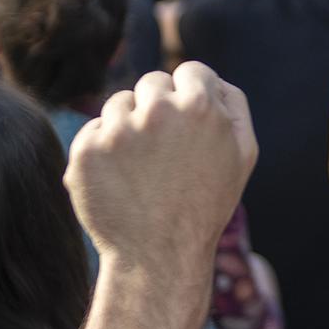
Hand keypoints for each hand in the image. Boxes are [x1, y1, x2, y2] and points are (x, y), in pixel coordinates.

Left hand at [66, 64, 257, 275]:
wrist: (160, 256)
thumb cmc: (206, 205)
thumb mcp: (242, 155)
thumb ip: (232, 105)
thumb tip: (210, 78)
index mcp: (200, 106)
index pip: (191, 72)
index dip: (191, 97)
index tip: (187, 125)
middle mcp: (157, 111)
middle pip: (152, 83)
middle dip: (158, 110)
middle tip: (166, 153)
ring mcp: (117, 130)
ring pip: (119, 105)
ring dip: (128, 128)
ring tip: (143, 170)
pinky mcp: (85, 151)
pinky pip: (93, 132)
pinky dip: (102, 153)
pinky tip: (120, 181)